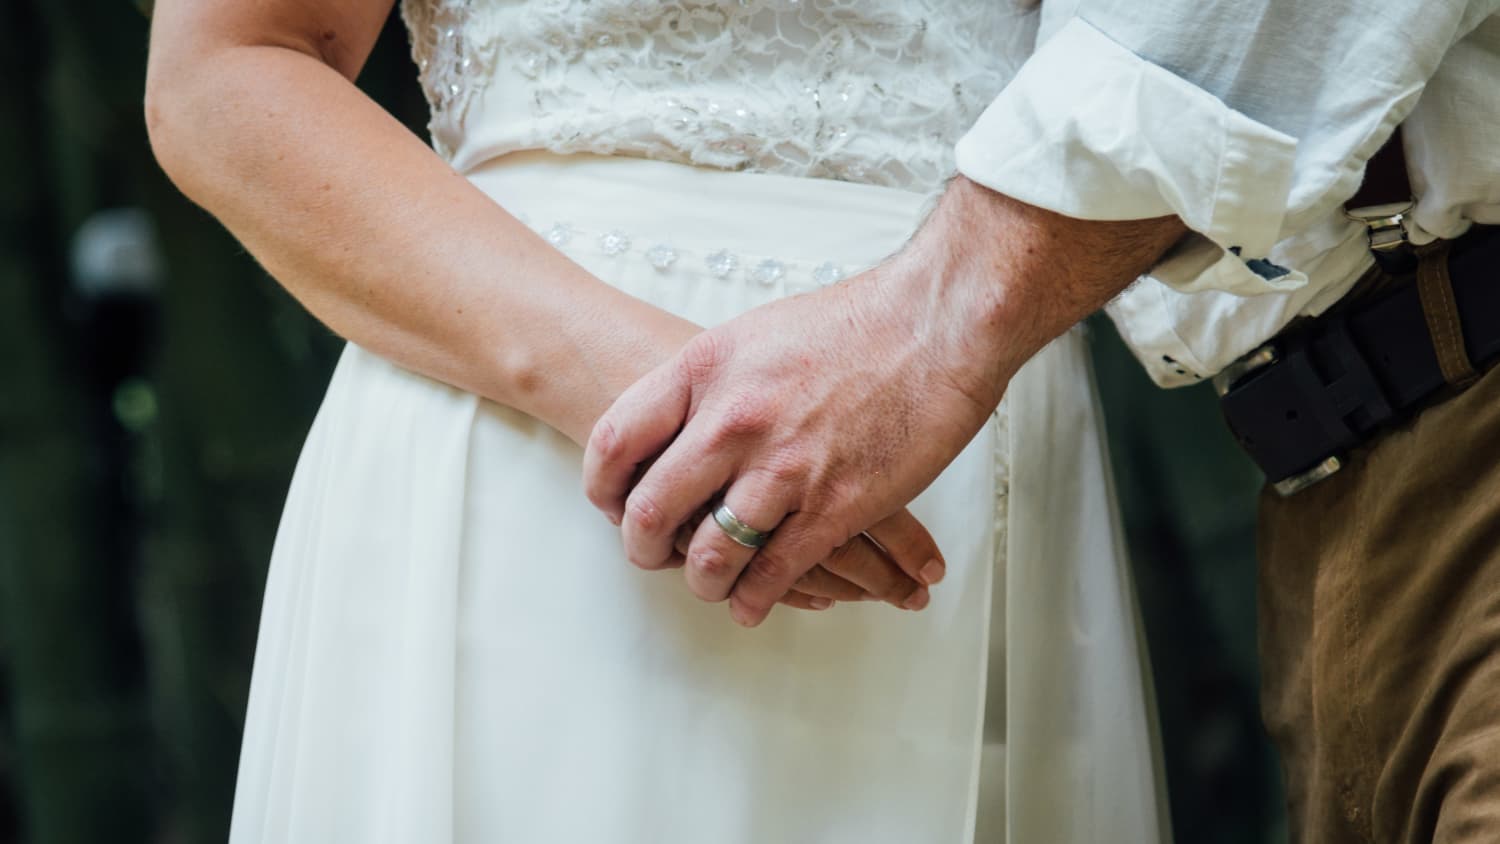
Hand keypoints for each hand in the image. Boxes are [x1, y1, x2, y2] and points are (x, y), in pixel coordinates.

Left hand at [584, 246, 1012, 626]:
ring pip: (710, 555)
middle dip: (643, 548)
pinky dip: (756, 598)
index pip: (615, 440)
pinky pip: (775, 573)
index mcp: (704, 370)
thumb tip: (678, 420)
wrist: (937, 321)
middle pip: (651, 509)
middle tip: (652, 556)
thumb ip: (710, 380)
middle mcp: (732, 421)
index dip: (602, 485)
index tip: (610, 504)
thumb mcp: (755, 333)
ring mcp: (782, 467)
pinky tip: (752, 602)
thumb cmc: (855, 322)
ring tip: (708, 585)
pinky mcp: (835, 505)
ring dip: (702, 582)